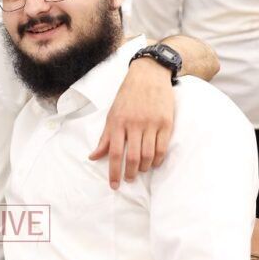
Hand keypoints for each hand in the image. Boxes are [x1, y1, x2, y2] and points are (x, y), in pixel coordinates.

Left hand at [89, 57, 174, 188]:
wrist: (149, 74)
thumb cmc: (128, 95)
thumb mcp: (112, 114)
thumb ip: (104, 137)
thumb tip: (93, 157)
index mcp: (118, 122)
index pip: (114, 152)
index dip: (113, 172)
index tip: (114, 185)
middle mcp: (134, 123)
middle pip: (133, 157)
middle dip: (130, 173)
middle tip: (129, 179)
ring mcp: (151, 123)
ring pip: (148, 155)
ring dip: (144, 168)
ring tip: (141, 170)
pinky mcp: (166, 122)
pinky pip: (162, 147)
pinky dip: (158, 159)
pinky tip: (154, 163)